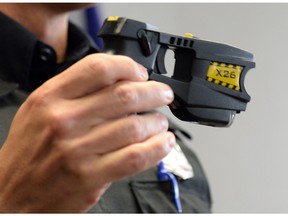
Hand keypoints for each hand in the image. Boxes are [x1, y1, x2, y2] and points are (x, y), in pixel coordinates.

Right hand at [0, 54, 174, 212]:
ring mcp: (78, 150)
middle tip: (163, 95)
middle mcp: (64, 121)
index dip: (128, 67)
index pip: (99, 68)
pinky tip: (163, 142)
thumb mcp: (41, 109)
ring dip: (157, 122)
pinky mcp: (91, 177)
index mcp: (51, 98)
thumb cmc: (30, 150)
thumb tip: (118, 80)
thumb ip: (75, 91)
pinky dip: (157, 148)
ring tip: (160, 121)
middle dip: (153, 92)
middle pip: (124, 96)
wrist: (12, 192)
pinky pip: (135, 157)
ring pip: (135, 127)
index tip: (141, 74)